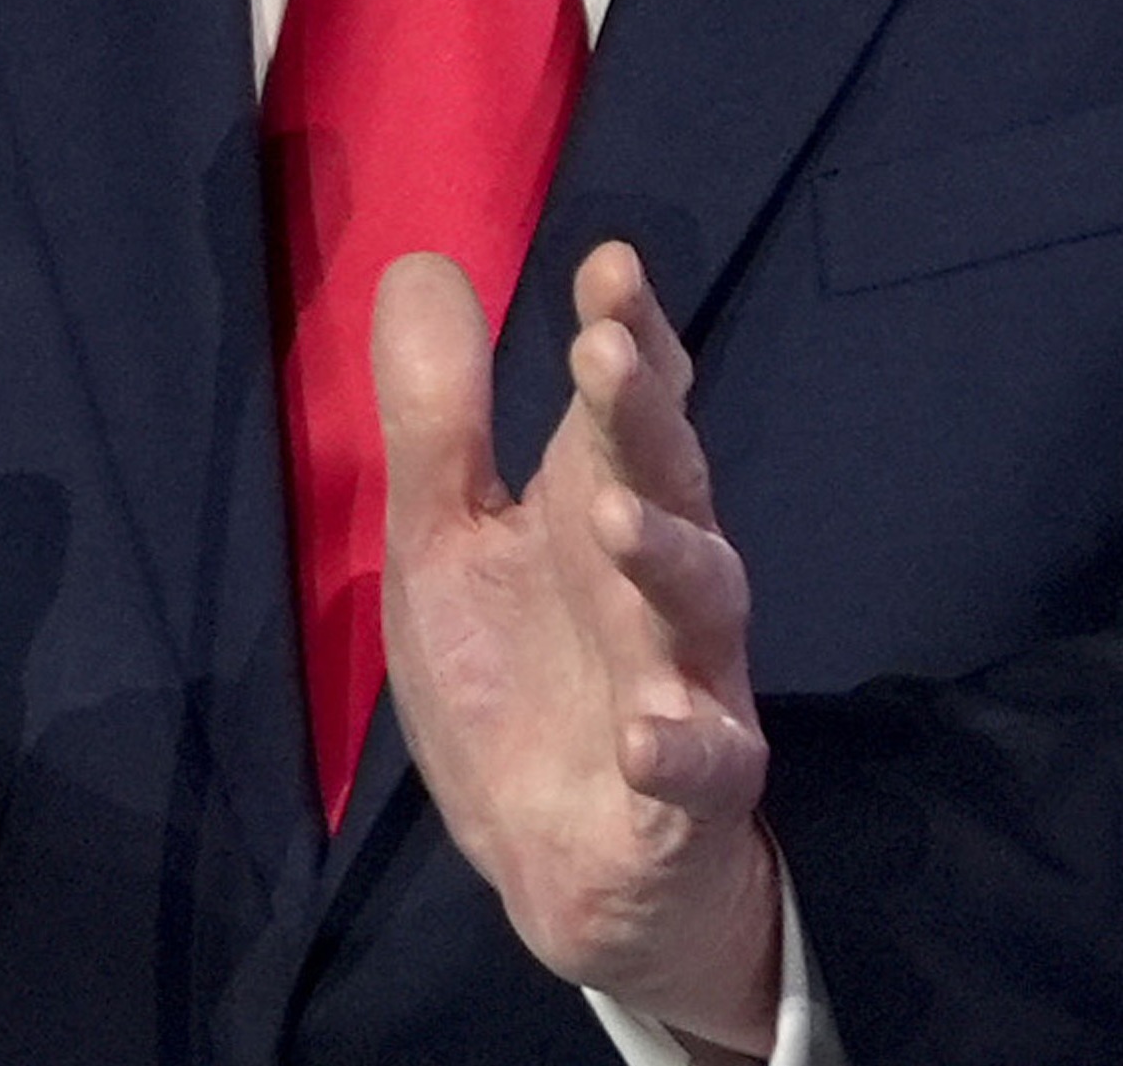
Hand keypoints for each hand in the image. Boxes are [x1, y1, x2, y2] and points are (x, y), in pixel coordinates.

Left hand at [376, 242, 780, 1056]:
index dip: (629, 336)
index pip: (625, 407)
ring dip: (665, 556)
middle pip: (668, 481)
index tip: (609, 264)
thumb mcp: (443, 538)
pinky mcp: (688, 792)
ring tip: (612, 514)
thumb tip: (423, 261)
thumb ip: (436, 416)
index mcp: (594, 509)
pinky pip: (704, 765)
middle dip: (644, 416)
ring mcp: (685, 682)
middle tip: (606, 349)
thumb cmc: (513, 679)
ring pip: (703, 606)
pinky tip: (651, 733)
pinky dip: (684, 747)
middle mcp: (653, 583)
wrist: (561, 865)